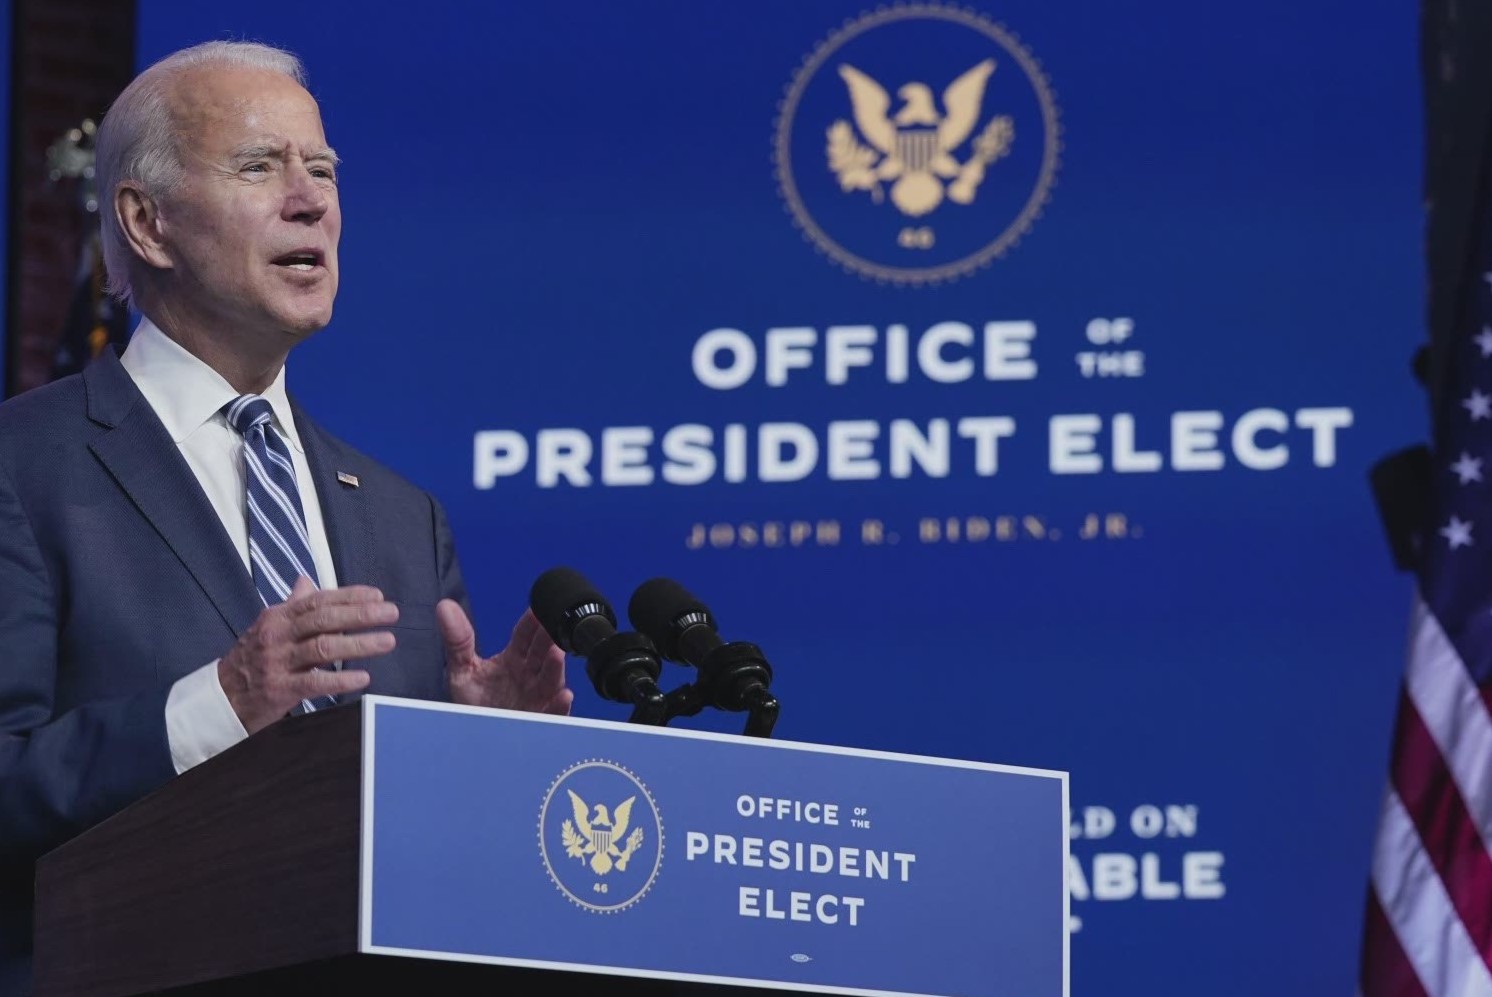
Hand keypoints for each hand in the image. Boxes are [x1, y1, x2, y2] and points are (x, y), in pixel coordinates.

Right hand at [218, 577, 396, 733]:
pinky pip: (314, 683)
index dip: (349, 596)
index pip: (318, 600)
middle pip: (324, 619)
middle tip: (391, 613)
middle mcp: (278, 635)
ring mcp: (278, 662)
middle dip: (361, 614)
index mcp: (278, 616)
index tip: (378, 596)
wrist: (221, 697)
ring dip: (359, 644)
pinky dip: (341, 680)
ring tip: (388, 641)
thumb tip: (307, 580)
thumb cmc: (252, 659)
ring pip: (323, 648)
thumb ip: (292, 605)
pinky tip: (363, 678)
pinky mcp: (279, 690)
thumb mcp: (268, 627)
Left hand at [438, 602, 572, 713]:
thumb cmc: (473, 704)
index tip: (536, 609)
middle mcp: (529, 674)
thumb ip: (457, 640)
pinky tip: (564, 696)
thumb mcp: (462, 670)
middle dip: (549, 639)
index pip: (526, 634)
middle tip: (552, 626)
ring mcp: (537, 696)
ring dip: (556, 667)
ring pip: (551, 678)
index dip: (532, 622)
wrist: (475, 738)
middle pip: (542, 652)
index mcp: (514, 658)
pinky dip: (560, 705)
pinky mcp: (540, 718)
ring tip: (557, 654)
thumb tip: (445, 607)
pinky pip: (554, 712)